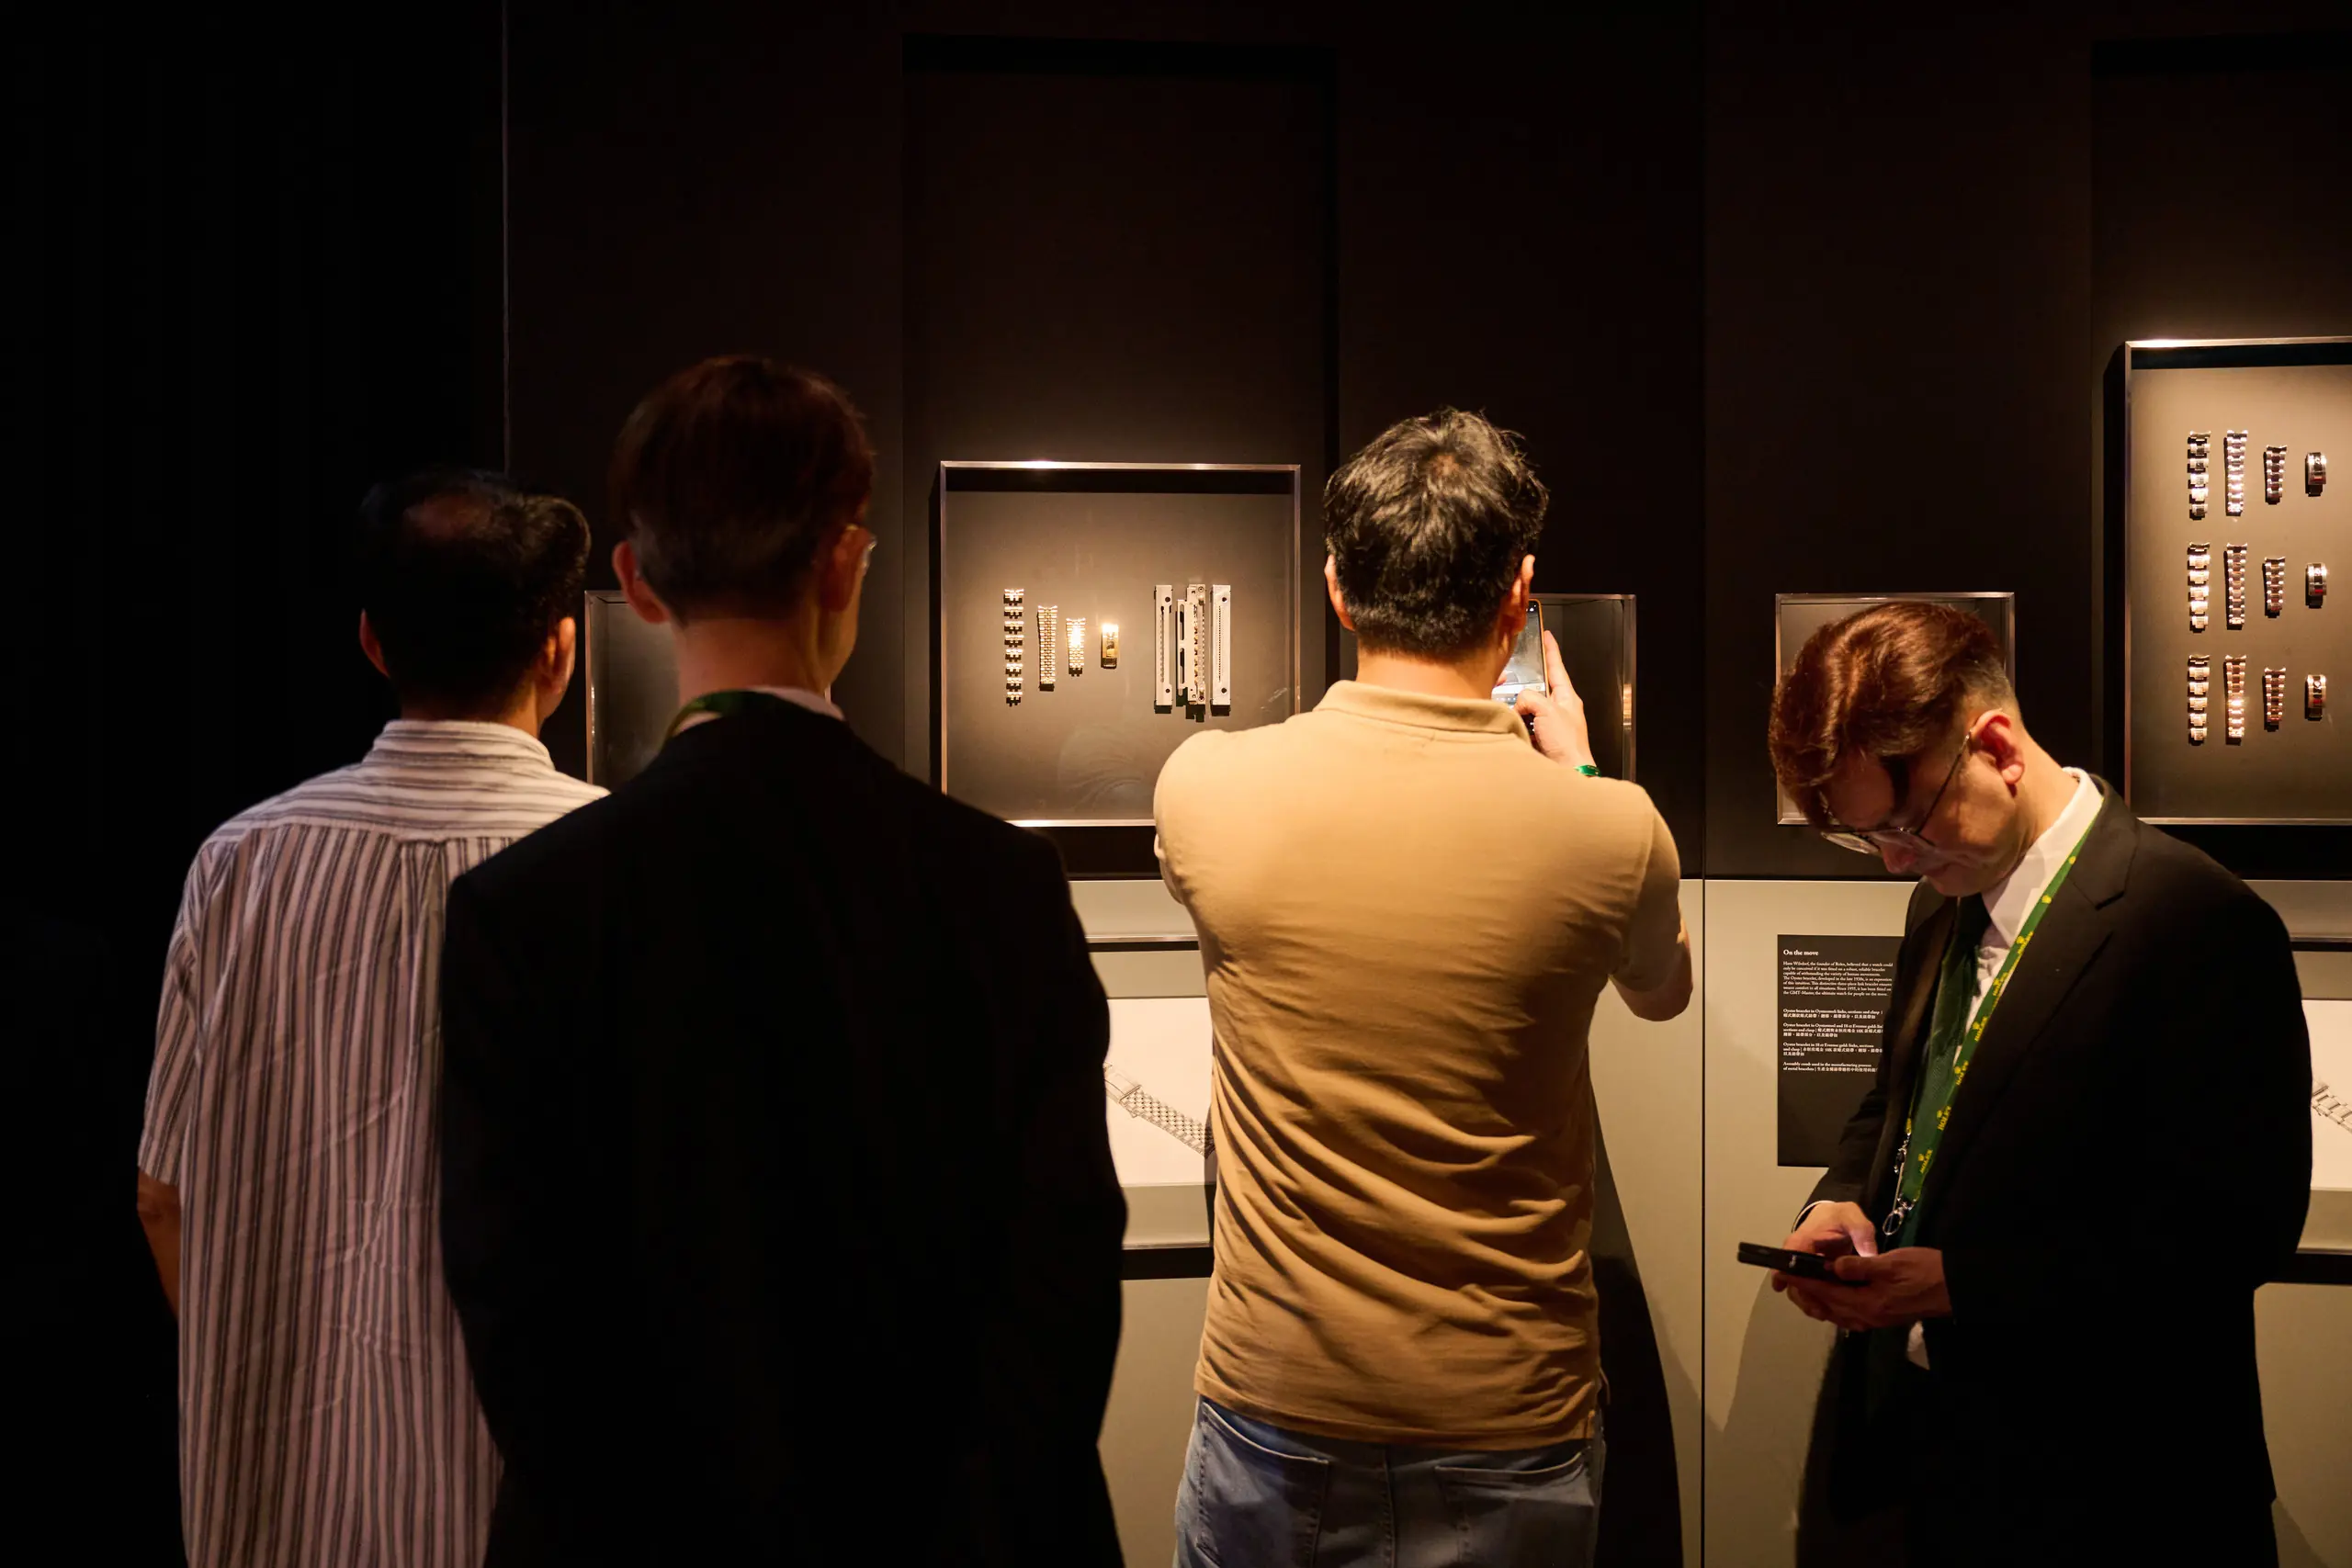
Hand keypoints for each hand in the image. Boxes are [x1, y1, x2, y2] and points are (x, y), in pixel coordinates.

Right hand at [1515, 630, 1593, 769]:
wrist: (1566, 773)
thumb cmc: (1567, 743)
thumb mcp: (1549, 710)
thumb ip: (1530, 697)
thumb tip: (1519, 705)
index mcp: (1567, 697)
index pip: (1557, 667)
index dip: (1551, 650)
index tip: (1547, 635)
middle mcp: (1557, 708)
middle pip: (1535, 689)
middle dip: (1523, 692)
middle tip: (1515, 696)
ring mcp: (1546, 724)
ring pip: (1524, 708)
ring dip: (1519, 713)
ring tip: (1520, 723)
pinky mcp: (1537, 738)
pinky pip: (1520, 725)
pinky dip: (1516, 726)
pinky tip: (1516, 732)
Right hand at [1771, 1200, 1872, 1321]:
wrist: (1837, 1218)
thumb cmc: (1841, 1218)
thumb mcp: (1853, 1219)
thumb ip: (1862, 1233)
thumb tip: (1869, 1255)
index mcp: (1804, 1238)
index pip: (1789, 1256)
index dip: (1785, 1273)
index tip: (1784, 1287)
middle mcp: (1797, 1254)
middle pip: (1791, 1278)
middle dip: (1803, 1296)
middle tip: (1820, 1311)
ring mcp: (1803, 1267)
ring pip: (1798, 1288)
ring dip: (1808, 1303)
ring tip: (1825, 1315)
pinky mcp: (1811, 1277)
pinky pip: (1808, 1291)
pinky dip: (1816, 1302)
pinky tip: (1830, 1312)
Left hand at [1787, 1248, 1951, 1332]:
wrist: (1956, 1287)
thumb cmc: (1924, 1271)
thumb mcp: (1890, 1264)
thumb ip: (1859, 1267)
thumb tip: (1832, 1268)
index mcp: (1866, 1305)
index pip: (1826, 1294)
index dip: (1805, 1282)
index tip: (1786, 1272)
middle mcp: (1867, 1317)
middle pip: (1828, 1308)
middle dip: (1808, 1294)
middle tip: (1791, 1278)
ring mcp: (1876, 1319)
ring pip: (1838, 1313)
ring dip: (1820, 1300)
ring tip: (1806, 1284)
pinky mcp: (1884, 1316)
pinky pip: (1851, 1314)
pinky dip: (1836, 1304)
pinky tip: (1834, 1293)